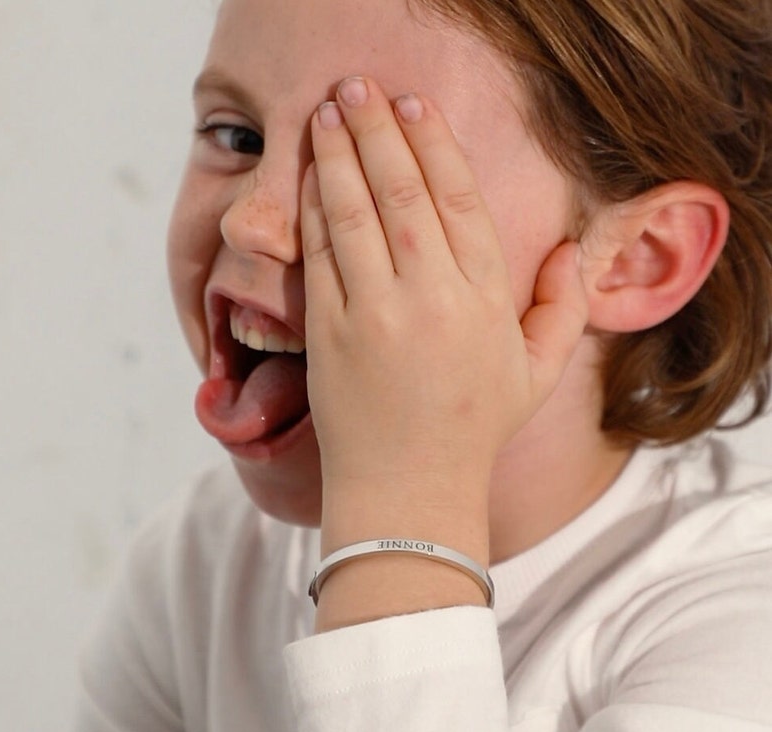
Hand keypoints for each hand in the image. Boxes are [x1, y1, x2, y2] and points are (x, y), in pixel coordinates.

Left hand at [301, 76, 586, 568]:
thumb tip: (571, 252)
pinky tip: (312, 175)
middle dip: (379, 132)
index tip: (414, 107)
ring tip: (329, 112)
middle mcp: (431, 298)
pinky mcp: (331, 333)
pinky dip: (314, 209)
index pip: (459, 200)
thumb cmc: (472, 429)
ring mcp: (375, 314)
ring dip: (340, 155)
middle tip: (360, 89)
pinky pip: (321, 255)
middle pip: (404, 192)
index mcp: (485, 300)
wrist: (407, 489)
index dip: (433, 145)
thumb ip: (563, 310)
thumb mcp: (535, 375)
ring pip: (355, 212)